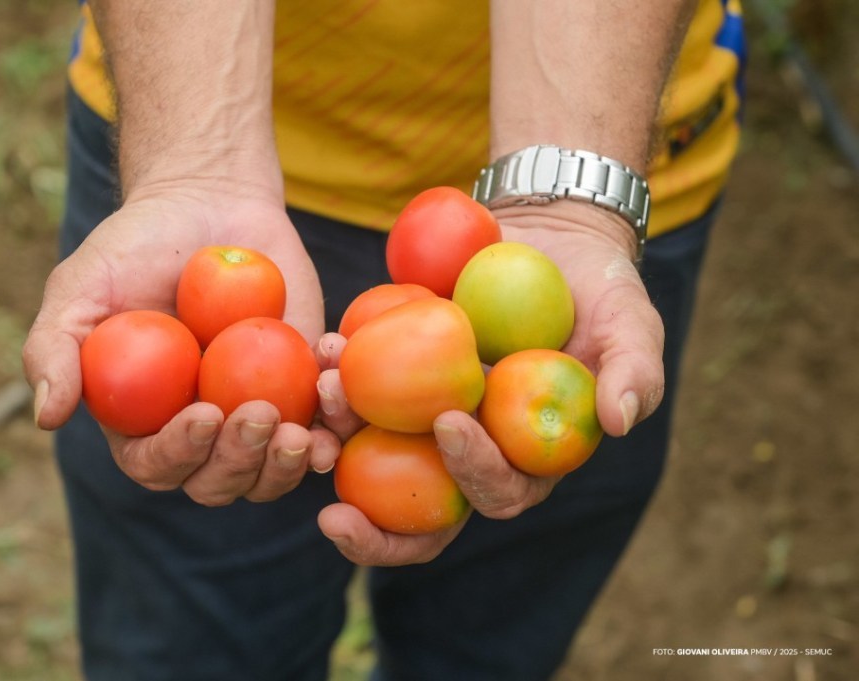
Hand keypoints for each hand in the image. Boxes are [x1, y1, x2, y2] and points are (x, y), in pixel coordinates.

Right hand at [22, 188, 336, 503]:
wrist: (208, 206)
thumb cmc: (136, 246)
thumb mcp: (82, 287)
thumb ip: (55, 349)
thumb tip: (47, 417)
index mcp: (142, 423)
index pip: (156, 464)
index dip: (180, 453)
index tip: (205, 413)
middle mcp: (201, 432)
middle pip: (220, 482)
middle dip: (241, 462)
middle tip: (261, 413)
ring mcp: (256, 414)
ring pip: (275, 472)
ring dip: (292, 463)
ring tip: (308, 428)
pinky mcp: (304, 390)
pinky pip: (326, 424)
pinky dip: (336, 418)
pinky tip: (333, 383)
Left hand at [314, 203, 662, 564]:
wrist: (548, 241)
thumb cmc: (599, 291)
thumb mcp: (632, 321)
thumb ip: (635, 370)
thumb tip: (619, 421)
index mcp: (526, 456)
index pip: (498, 492)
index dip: (474, 474)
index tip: (451, 422)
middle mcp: (471, 447)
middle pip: (420, 507)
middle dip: (376, 521)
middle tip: (337, 509)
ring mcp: (425, 414)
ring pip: (372, 448)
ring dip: (341, 432)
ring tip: (324, 390)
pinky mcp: (394, 376)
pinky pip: (357, 390)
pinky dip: (337, 376)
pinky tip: (326, 345)